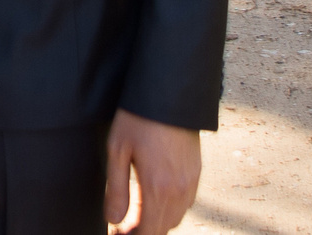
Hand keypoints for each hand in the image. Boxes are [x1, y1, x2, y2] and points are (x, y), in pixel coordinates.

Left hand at [105, 111, 200, 234]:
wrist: (170, 92)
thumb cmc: (139, 118)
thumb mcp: (118, 151)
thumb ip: (116, 190)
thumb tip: (114, 220)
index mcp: (159, 188)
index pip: (150, 232)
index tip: (118, 233)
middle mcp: (180, 190)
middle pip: (164, 228)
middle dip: (144, 230)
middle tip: (124, 225)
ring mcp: (191, 181)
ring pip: (176, 217)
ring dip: (158, 220)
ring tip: (137, 212)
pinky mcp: (197, 170)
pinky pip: (186, 202)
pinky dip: (170, 207)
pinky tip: (155, 196)